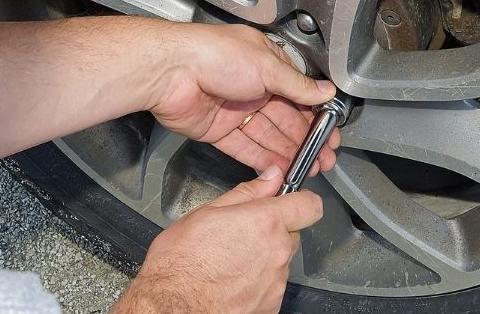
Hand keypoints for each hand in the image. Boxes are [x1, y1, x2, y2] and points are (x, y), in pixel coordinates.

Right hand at [112, 165, 322, 312]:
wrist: (171, 306)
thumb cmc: (180, 262)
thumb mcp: (206, 213)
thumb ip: (247, 193)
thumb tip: (270, 178)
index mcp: (265, 223)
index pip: (309, 205)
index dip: (299, 200)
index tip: (288, 201)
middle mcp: (277, 252)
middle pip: (291, 233)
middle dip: (272, 230)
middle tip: (240, 233)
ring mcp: (276, 282)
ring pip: (280, 260)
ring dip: (263, 257)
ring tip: (229, 260)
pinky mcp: (271, 305)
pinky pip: (272, 284)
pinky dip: (257, 281)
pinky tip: (231, 280)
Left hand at [150, 23, 341, 174]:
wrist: (171, 72)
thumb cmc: (214, 55)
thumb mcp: (267, 66)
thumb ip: (297, 85)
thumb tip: (325, 91)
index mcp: (265, 65)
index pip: (297, 94)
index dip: (314, 116)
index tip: (329, 135)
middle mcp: (251, 87)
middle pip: (285, 119)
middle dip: (305, 141)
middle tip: (324, 159)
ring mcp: (234, 110)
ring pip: (267, 136)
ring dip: (288, 153)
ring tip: (307, 169)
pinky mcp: (218, 130)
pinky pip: (244, 148)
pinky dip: (262, 159)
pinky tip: (279, 169)